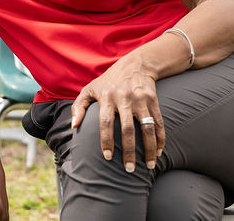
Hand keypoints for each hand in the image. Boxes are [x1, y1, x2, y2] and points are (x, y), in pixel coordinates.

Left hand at [70, 58, 164, 173]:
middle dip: (129, 151)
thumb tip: (73, 126)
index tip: (108, 157)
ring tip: (150, 165)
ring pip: (147, 128)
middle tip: (129, 169)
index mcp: (106, 97)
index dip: (106, 140)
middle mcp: (124, 98)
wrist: (135, 65)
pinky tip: (159, 151)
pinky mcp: (153, 101)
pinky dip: (160, 138)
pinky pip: (159, 122)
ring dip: (149, 148)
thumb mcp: (89, 89)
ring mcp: (140, 100)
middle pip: (128, 128)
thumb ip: (78, 107)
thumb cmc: (108, 82)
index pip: (105, 122)